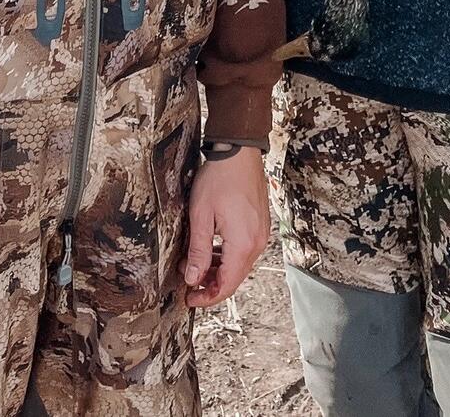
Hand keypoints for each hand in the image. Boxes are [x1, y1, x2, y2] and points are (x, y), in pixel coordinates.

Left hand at [184, 147, 270, 308]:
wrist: (240, 151)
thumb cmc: (219, 178)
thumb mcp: (201, 215)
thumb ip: (198, 250)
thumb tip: (193, 278)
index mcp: (243, 244)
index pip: (226, 285)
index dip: (207, 297)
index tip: (189, 298)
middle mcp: (257, 242)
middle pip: (235, 277)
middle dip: (210, 283)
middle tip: (187, 279)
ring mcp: (261, 233)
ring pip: (240, 264)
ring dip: (218, 268)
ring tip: (194, 261)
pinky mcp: (261, 224)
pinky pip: (245, 249)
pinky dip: (228, 255)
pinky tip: (212, 247)